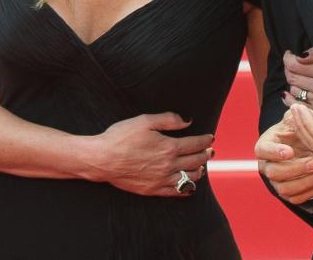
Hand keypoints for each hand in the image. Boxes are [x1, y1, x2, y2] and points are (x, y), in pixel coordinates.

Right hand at [81, 112, 213, 196]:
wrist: (101, 159)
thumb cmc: (120, 137)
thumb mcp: (145, 121)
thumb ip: (169, 119)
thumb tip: (187, 121)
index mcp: (168, 147)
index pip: (195, 144)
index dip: (205, 141)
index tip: (210, 138)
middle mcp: (168, 165)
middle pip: (195, 161)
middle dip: (205, 155)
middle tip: (210, 151)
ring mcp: (161, 180)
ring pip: (188, 178)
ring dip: (199, 171)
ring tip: (202, 166)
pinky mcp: (152, 190)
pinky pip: (175, 192)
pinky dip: (186, 189)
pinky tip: (190, 186)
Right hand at [255, 110, 312, 204]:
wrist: (300, 149)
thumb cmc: (295, 134)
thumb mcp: (295, 121)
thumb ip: (301, 116)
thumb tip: (311, 115)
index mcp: (265, 146)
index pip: (262, 150)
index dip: (274, 152)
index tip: (290, 151)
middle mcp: (267, 166)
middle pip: (274, 173)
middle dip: (296, 169)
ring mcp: (276, 182)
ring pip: (284, 189)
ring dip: (305, 182)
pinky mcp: (287, 193)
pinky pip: (295, 199)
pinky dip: (309, 192)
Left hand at [282, 48, 312, 111]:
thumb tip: (299, 56)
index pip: (293, 64)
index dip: (288, 58)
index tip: (290, 54)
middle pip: (292, 77)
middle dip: (288, 69)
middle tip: (291, 63)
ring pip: (294, 91)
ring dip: (292, 82)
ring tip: (297, 76)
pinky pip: (297, 105)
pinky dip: (289, 99)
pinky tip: (287, 94)